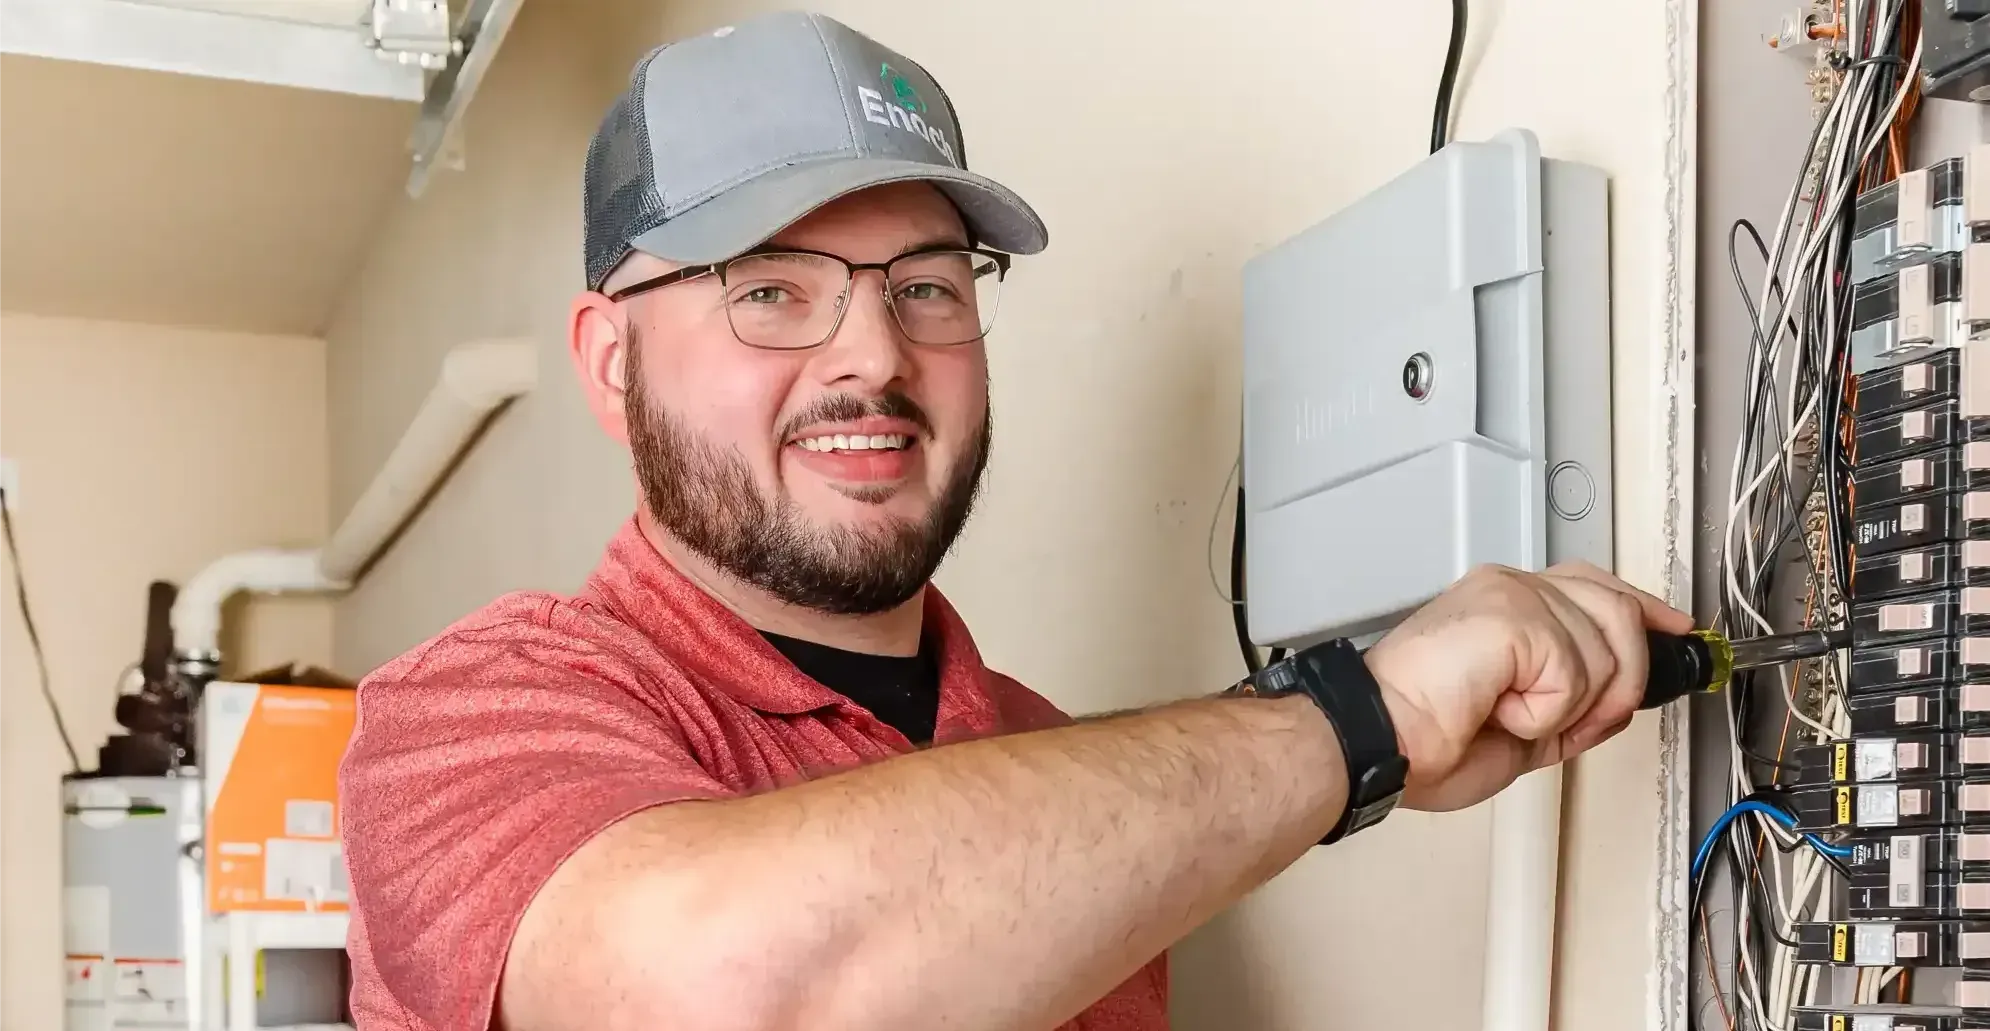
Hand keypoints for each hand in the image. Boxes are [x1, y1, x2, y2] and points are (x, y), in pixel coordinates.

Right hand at [1363, 561, 1693, 811]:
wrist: (1383, 741)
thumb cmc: (1424, 737)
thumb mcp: (1525, 728)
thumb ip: (1574, 706)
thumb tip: (1619, 704)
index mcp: (1509, 602)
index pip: (1599, 586)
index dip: (1646, 611)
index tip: (1678, 634)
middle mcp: (1512, 587)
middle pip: (1618, 610)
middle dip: (1622, 680)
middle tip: (1575, 723)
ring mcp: (1513, 595)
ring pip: (1608, 649)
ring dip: (1575, 705)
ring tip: (1517, 717)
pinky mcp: (1514, 615)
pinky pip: (1576, 671)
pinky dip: (1548, 710)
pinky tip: (1503, 710)